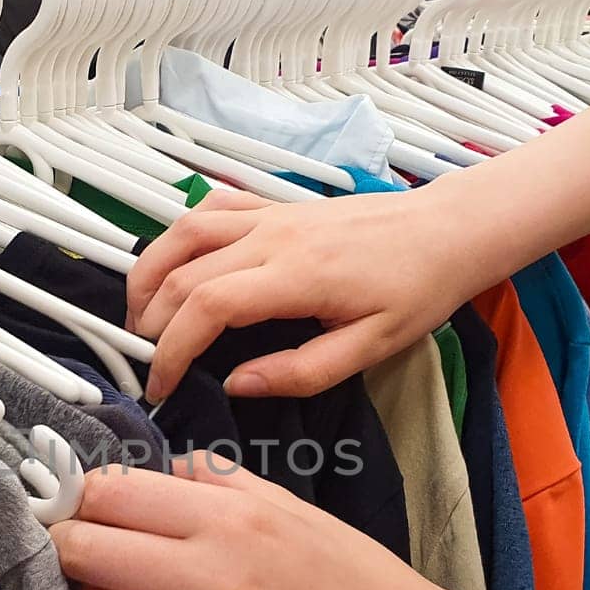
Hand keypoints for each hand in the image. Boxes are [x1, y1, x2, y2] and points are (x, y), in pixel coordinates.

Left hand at [49, 455, 481, 589]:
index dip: (83, 504)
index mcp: (231, 516)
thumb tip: (152, 468)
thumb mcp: (290, 506)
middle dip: (75, 556)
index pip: (107, 494)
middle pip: (83, 553)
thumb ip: (217, 482)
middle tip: (94, 566)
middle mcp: (216, 574)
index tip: (87, 516)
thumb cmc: (350, 577)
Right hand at [127, 179, 520, 401]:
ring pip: (184, 231)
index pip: (206, 307)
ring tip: (142, 315)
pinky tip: (175, 266)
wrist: (448, 230)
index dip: (171, 349)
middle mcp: (273, 236)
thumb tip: (237, 384)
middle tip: (146, 361)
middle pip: (182, 271)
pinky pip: (210, 209)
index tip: (161, 385)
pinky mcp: (274, 204)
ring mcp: (270, 213)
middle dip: (150, 321)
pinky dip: (179, 236)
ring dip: (150, 272)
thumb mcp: (372, 349)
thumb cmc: (418, 290)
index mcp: (296, 275)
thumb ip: (301, 372)